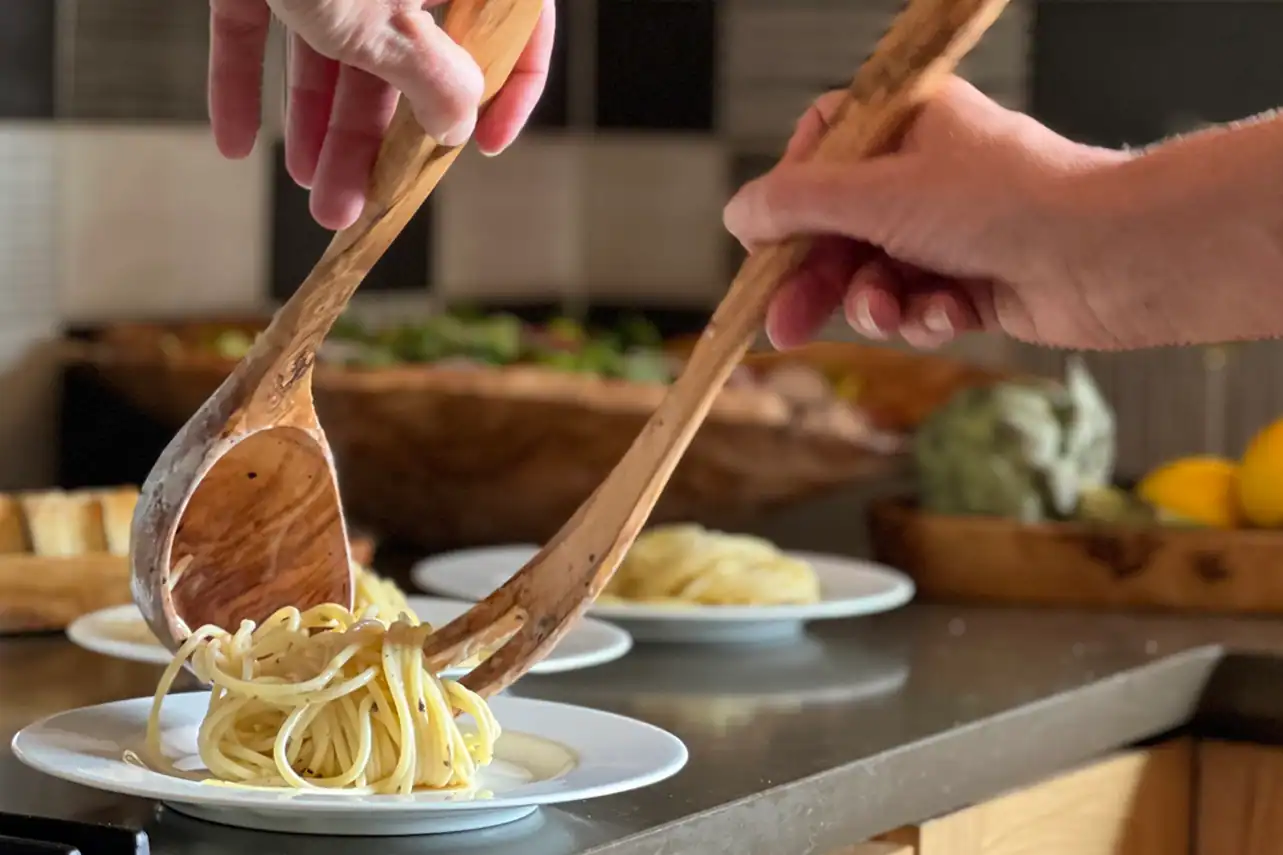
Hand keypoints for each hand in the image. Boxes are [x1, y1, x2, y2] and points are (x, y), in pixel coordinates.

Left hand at [209, 0, 554, 229]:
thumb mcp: (392, 22)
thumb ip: (434, 77)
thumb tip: (459, 124)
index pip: (513, 29)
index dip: (509, 94)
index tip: (480, 150)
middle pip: (407, 55)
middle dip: (376, 139)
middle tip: (356, 202)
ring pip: (332, 47)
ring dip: (317, 123)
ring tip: (307, 189)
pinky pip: (258, 20)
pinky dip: (243, 76)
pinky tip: (233, 141)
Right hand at [723, 78, 1131, 350]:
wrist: (1108, 258)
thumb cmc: (1004, 204)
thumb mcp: (879, 196)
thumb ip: (798, 206)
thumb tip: (737, 214)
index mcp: (906, 127)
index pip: (820, 152)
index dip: (788, 199)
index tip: (764, 242)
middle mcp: (926, 173)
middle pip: (838, 228)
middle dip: (817, 280)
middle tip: (782, 327)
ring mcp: (950, 230)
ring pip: (875, 275)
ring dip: (877, 303)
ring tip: (897, 313)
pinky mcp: (973, 282)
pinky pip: (919, 305)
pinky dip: (927, 316)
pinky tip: (952, 313)